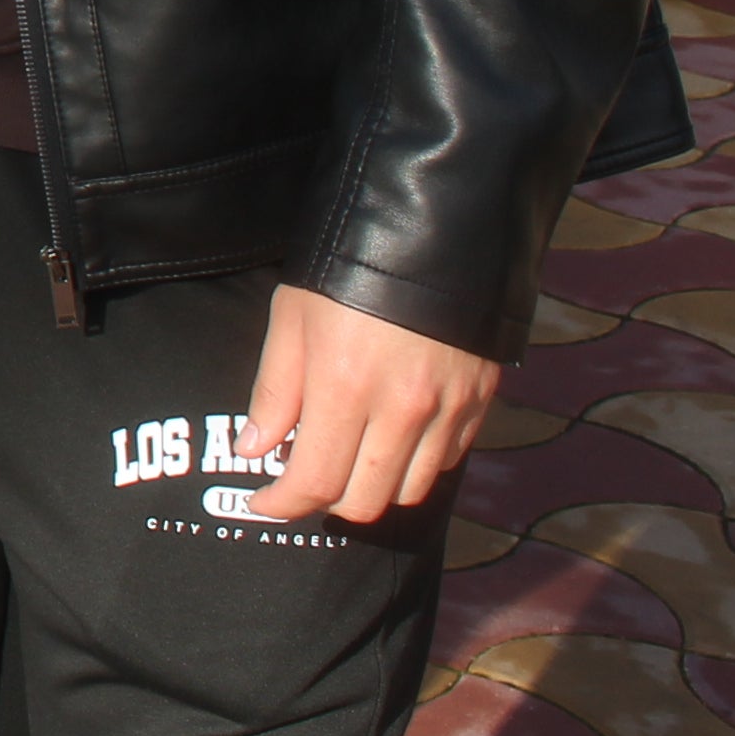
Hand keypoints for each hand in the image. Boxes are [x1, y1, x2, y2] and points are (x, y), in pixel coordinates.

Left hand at [240, 285, 503, 524]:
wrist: (433, 232)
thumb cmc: (345, 270)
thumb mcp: (292, 319)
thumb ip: (274, 391)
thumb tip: (255, 450)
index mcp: (344, 389)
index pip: (314, 481)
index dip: (281, 504)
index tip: (261, 502)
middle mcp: (402, 411)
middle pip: (364, 502)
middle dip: (326, 500)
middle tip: (303, 476)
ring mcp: (447, 411)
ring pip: (408, 491)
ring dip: (372, 487)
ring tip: (348, 458)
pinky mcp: (479, 404)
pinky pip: (445, 462)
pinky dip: (414, 465)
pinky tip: (391, 437)